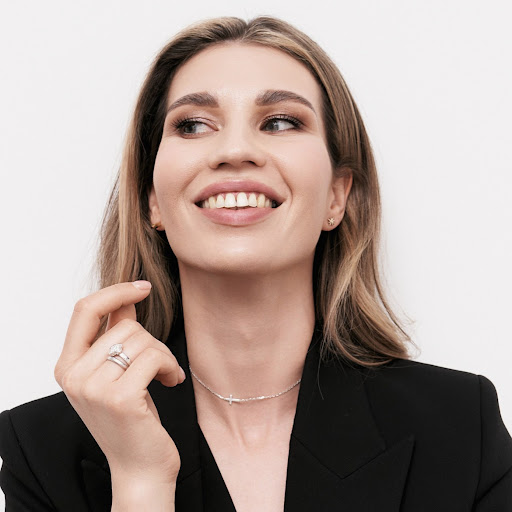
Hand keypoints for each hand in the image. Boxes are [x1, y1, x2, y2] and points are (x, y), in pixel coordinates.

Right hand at [54, 281, 183, 485]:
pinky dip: (170, 365)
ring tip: (165, 375)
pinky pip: (154, 356)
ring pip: (141, 339)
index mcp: (67, 366)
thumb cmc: (131, 419)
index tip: (142, 287)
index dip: (115, 292)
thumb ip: (115, 337)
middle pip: (124, 326)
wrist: (139, 468)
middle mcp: (73, 376)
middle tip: (161, 364)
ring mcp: (93, 387)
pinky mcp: (119, 398)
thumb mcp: (116, 373)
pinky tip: (172, 382)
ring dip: (163, 355)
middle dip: (152, 341)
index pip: (84, 310)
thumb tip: (126, 302)